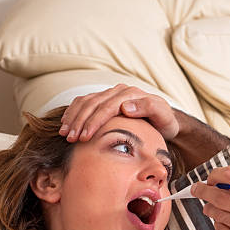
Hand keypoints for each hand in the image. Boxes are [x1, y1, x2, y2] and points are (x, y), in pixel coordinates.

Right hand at [59, 84, 178, 141]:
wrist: (164, 121)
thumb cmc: (164, 122)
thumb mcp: (164, 117)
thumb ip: (149, 108)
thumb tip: (124, 107)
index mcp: (132, 94)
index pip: (107, 107)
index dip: (94, 122)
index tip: (84, 137)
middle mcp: (120, 91)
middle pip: (93, 104)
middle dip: (79, 122)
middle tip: (70, 138)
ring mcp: (111, 93)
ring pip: (85, 101)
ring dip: (73, 117)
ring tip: (64, 133)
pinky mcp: (104, 98)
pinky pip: (84, 101)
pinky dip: (73, 111)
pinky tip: (65, 123)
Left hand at [191, 166, 229, 229]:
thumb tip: (229, 186)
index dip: (216, 174)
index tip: (211, 177)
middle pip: (217, 194)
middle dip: (202, 190)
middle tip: (197, 189)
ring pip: (216, 213)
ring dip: (211, 209)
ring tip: (211, 208)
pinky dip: (221, 226)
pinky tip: (227, 225)